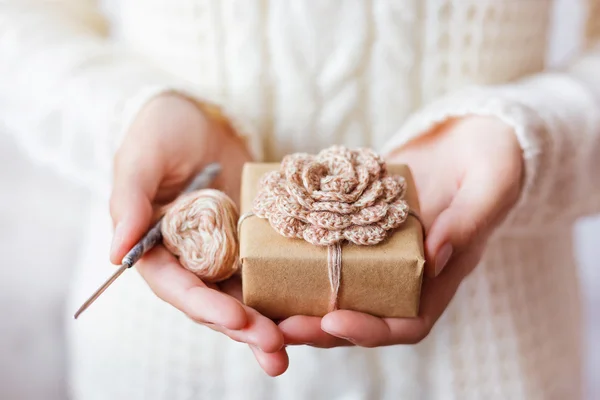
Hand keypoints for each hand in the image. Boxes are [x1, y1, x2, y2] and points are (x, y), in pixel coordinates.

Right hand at [109, 94, 287, 374]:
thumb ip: (128, 201)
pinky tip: (313, 309)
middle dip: (244, 328)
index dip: (204, 306)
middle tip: (275, 349)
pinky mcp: (255, 242)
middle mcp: (193, 259)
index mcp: (158, 250)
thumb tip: (115, 252)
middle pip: (216, 303)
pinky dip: (289, 291)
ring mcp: (227, 253)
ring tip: (296, 343)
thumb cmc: (161, 131)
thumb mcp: (140, 158)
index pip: (178, 288)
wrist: (202, 115)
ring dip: (269, 323)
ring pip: (247, 297)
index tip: (236, 318)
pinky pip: (272, 270)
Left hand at [279, 116, 522, 346]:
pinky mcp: (359, 226)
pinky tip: (268, 252)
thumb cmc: (494, 160)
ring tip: (263, 304)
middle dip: (321, 327)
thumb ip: (466, 223)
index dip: (370, 330)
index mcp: (441, 277)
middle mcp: (406, 272)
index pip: (407, 322)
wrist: (470, 136)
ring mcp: (379, 251)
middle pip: (362, 316)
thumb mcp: (490, 187)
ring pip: (338, 290)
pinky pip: (327, 249)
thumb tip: (434, 260)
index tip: (334, 321)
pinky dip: (299, 256)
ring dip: (301, 301)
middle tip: (281, 327)